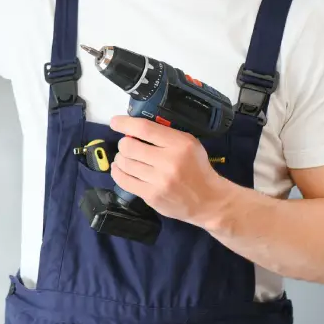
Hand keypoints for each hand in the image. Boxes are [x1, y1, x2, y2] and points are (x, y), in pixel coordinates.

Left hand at [109, 115, 233, 226]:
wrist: (208, 200)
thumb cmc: (197, 168)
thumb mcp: (189, 144)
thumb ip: (165, 135)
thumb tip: (134, 129)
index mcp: (179, 144)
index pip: (144, 128)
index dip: (125, 123)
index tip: (115, 122)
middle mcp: (168, 162)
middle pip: (129, 146)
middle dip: (124, 144)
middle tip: (127, 146)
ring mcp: (159, 181)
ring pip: (124, 163)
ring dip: (121, 158)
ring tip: (126, 158)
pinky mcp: (151, 196)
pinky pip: (124, 181)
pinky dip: (118, 172)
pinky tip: (120, 169)